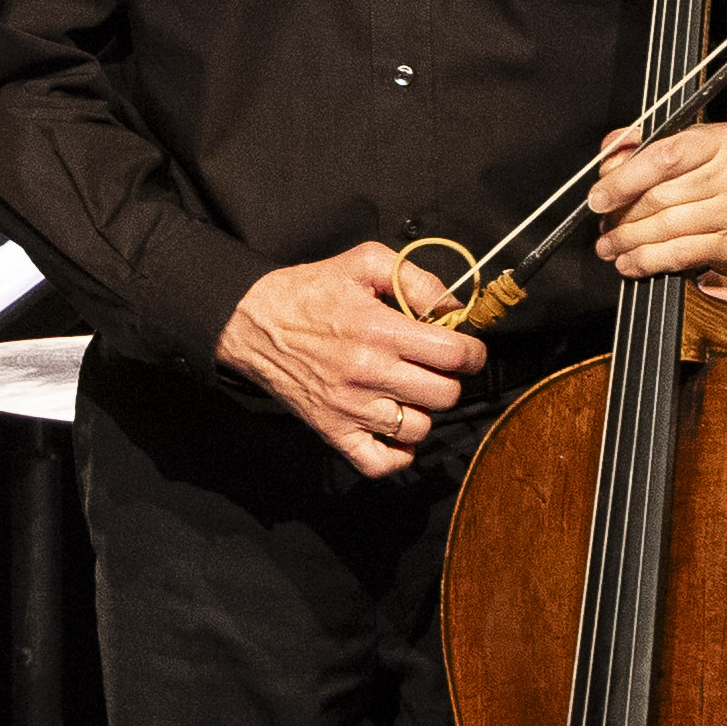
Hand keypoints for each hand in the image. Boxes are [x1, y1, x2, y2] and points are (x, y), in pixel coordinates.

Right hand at [220, 241, 487, 477]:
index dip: (473, 353)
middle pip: (444, 395)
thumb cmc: (311, 291)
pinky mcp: (332, 431)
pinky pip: (380, 463)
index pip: (454, 355)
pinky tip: (396, 429)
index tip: (468, 351)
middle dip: (450, 380)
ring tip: (409, 392)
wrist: (253, 322)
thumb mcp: (365, 262)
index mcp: (380, 330)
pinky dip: (397, 454)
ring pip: (419, 428)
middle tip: (435, 368)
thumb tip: (454, 307)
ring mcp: (350, 408)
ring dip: (423, 411)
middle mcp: (368, 373)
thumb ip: (417, 279)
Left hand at [587, 120, 726, 281]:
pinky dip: (648, 261)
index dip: (623, 180)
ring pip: (667, 229)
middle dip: (622, 216)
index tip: (599, 197)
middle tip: (603, 225)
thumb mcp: (694, 146)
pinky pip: (680, 255)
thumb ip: (647, 146)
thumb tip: (610, 153)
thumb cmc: (726, 175)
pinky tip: (630, 263)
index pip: (664, 157)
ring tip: (609, 245)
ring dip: (628, 241)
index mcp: (719, 140)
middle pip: (660, 197)